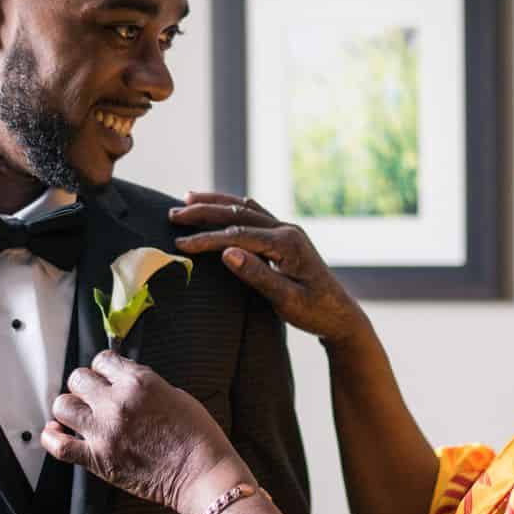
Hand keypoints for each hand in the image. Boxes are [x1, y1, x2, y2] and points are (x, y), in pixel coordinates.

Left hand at [41, 349, 251, 513]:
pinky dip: (52, 438)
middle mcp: (117, 402)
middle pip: (78, 378)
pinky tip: (55, 433)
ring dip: (69, 409)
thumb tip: (121, 386)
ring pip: (62, 406)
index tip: (105, 378)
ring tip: (78, 416)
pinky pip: (59, 445)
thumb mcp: (175, 394)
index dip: (102, 368)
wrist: (202, 473)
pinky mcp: (97, 459)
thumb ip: (142, 386)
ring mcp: (104, 431)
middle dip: (85, 386)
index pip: (102, 359)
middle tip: (93, 398)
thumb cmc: (197, 437)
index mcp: (139, 382)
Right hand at [171, 192, 369, 346]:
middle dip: (204, 212)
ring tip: (187, 199)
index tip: (180, 243)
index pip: (238, 235)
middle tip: (173, 214)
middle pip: (238, 214)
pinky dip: (232, 208)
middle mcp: (287, 230)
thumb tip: (226, 252)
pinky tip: (218, 206)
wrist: (340, 315)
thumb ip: (257, 275)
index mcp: (287, 244)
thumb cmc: (314, 312)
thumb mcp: (286, 300)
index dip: (206, 239)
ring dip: (216, 203)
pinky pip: (254, 214)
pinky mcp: (285, 236)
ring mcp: (287, 230)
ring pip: (245, 208)